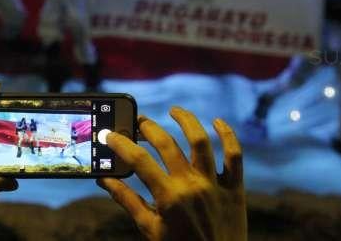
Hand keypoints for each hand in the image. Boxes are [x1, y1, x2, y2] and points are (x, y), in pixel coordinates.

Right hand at [97, 106, 246, 240]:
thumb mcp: (150, 230)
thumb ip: (128, 201)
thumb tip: (104, 181)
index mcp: (168, 197)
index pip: (139, 161)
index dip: (121, 144)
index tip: (109, 135)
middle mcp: (191, 185)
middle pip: (167, 144)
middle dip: (149, 128)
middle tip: (139, 122)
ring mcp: (215, 184)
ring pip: (201, 142)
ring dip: (186, 121)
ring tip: (174, 110)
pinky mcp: (234, 188)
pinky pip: (235, 156)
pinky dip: (228, 136)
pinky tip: (217, 122)